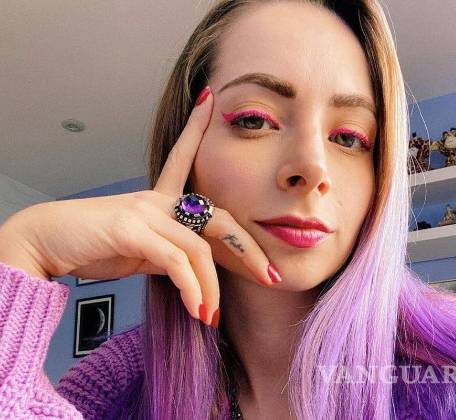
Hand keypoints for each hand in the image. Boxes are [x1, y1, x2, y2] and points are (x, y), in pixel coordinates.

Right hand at [0, 86, 278, 325]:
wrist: (44, 244)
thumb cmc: (90, 245)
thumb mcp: (137, 249)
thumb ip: (165, 252)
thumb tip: (186, 269)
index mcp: (159, 199)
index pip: (183, 157)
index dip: (196, 127)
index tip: (209, 100)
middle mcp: (157, 199)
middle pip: (219, 217)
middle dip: (248, 249)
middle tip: (269, 277)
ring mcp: (146, 211)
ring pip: (200, 248)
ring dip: (212, 288)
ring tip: (212, 317)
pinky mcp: (132, 230)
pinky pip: (176, 262)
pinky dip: (192, 289)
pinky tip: (197, 311)